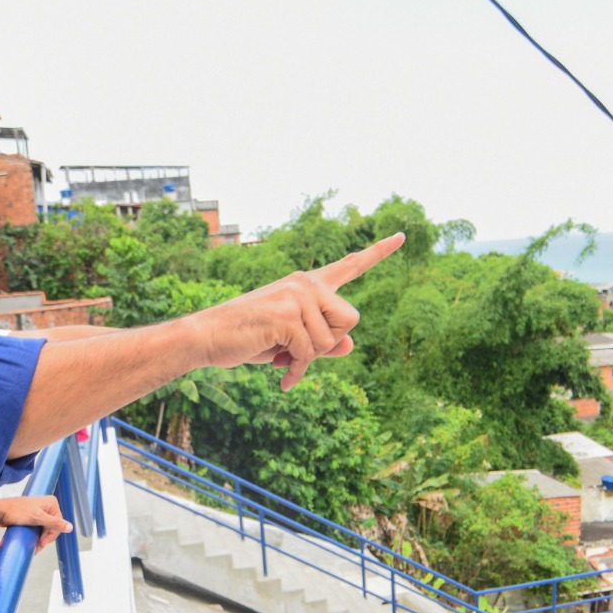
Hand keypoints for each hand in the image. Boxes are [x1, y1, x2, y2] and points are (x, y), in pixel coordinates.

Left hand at [0, 495, 72, 550]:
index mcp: (51, 503)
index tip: (42, 544)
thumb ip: (54, 523)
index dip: (51, 535)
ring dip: (41, 538)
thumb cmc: (17, 512)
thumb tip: (70, 527)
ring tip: (35, 546)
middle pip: (52, 526)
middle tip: (37, 547)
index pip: (58, 523)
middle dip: (46, 538)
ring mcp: (39, 511)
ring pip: (45, 528)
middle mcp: (47, 506)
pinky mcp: (32, 516)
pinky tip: (33, 541)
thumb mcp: (38, 518)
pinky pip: (39, 527)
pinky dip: (37, 535)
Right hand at [190, 233, 402, 389]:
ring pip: (330, 342)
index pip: (350, 265)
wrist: (209, 338)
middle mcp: (305, 283)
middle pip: (350, 320)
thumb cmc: (251, 339)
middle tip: (297, 352)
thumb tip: (350, 346)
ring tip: (281, 359)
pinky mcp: (287, 315)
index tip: (403, 236)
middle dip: (329, 344)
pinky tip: (281, 375)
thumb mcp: (292, 342)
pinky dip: (296, 370)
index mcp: (308, 284)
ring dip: (307, 360)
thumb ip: (323, 342)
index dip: (379, 252)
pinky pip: (309, 352)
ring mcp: (296, 296)